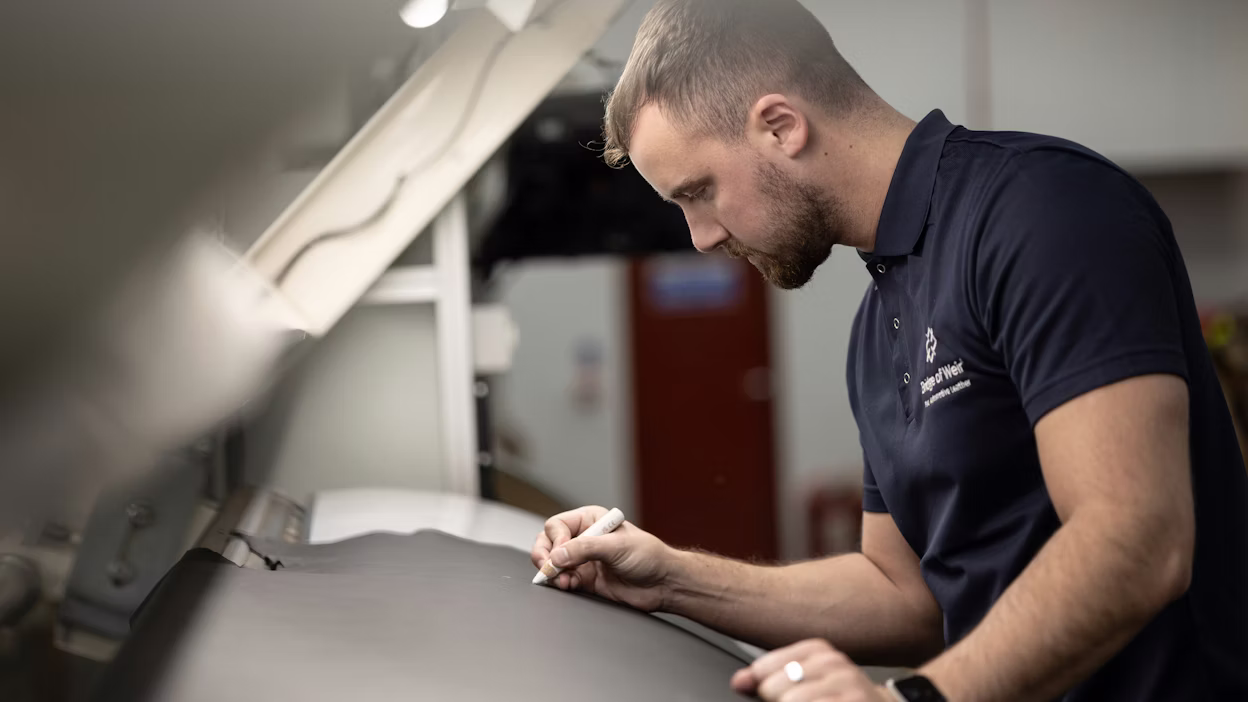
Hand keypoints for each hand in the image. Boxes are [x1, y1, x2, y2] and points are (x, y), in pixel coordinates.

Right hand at [530, 505, 674, 611]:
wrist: (664, 583)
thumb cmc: (649, 556)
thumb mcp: (617, 546)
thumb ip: (585, 548)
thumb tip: (557, 555)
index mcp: (591, 520)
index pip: (558, 526)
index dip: (555, 540)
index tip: (559, 554)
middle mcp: (584, 539)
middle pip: (549, 544)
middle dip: (545, 556)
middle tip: (548, 568)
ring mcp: (584, 560)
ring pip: (553, 564)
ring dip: (552, 573)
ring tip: (562, 580)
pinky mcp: (586, 580)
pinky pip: (563, 580)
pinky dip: (561, 584)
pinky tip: (568, 585)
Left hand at [731, 639, 890, 700]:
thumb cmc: (842, 698)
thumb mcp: (806, 682)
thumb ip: (768, 681)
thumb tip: (739, 682)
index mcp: (817, 651)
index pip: (764, 669)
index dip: (768, 692)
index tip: (786, 696)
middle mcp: (833, 663)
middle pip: (773, 689)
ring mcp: (847, 686)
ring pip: (790, 701)